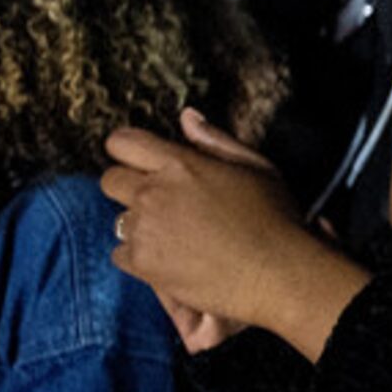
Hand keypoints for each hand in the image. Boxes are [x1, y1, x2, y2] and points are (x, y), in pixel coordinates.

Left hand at [103, 110, 359, 349]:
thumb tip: (187, 117)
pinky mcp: (143, 262)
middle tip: (160, 204)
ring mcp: (146, 228)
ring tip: (177, 237)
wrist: (280, 275)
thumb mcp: (257, 168)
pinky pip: (122, 254)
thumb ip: (216, 141)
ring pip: (119, 220)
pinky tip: (173, 261)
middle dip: (129, 188)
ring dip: (141, 226)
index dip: (127, 150)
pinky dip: (142, 258)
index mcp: (181, 163)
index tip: (139, 162)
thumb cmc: (278, 220)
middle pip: (111, 181)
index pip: (123, 143)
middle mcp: (155, 192)